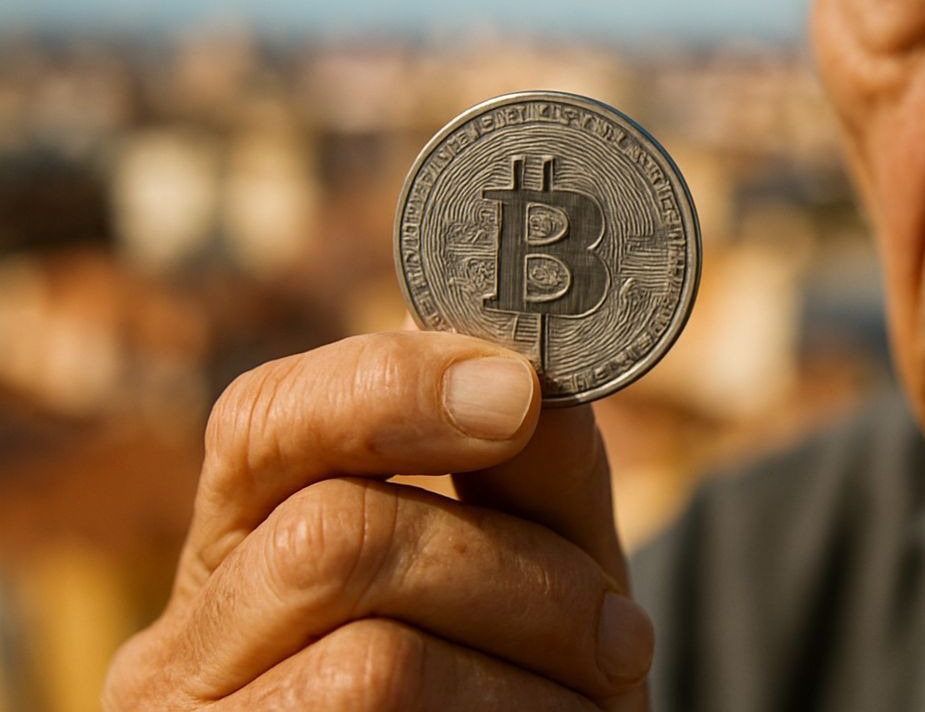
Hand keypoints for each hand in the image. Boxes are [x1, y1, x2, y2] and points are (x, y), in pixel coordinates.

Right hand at [102, 331, 650, 709]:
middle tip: (618, 631)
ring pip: (370, 664)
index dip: (389, 386)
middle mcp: (187, 642)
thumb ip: (529, 474)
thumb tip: (518, 364)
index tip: (517, 392)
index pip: (264, 419)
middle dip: (513, 571)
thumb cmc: (514, 688)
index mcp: (246, 544)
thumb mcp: (537, 566)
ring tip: (601, 696)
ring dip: (530, 671)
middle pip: (329, 536)